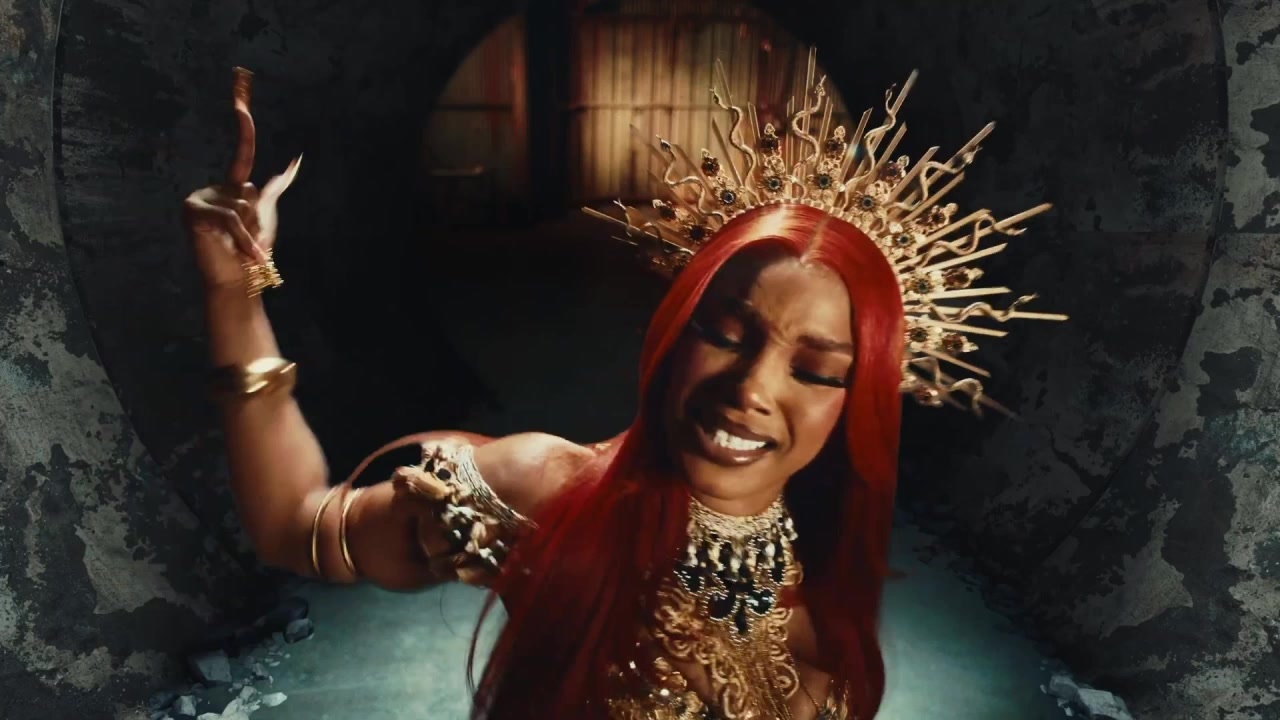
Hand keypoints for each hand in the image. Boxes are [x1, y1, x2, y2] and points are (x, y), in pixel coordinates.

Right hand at [183, 69, 300, 291]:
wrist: (239, 281)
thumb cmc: (253, 251)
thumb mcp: (267, 213)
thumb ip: (275, 186)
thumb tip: (294, 159)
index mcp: (232, 187)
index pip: (243, 151)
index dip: (244, 125)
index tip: (241, 96)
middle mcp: (213, 189)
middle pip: (249, 190)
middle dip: (258, 219)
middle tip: (250, 240)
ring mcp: (199, 198)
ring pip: (241, 205)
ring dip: (251, 231)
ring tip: (244, 248)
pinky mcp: (192, 210)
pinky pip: (230, 216)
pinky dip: (243, 237)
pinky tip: (244, 252)